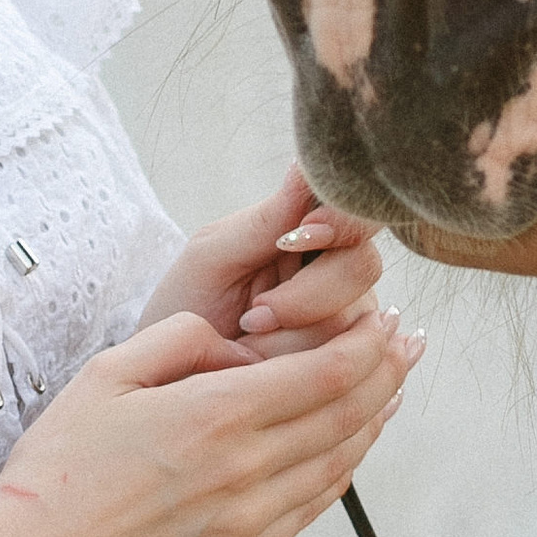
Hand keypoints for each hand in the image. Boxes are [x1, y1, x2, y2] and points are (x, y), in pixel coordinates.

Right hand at [0, 296, 421, 536]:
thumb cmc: (60, 460)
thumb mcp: (111, 371)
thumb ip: (183, 339)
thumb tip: (236, 341)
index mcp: (217, 415)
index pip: (326, 373)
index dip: (369, 344)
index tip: (387, 319)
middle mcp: (246, 471)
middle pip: (347, 415)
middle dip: (387, 372)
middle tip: (411, 342)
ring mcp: (249, 520)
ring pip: (339, 463)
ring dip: (375, 420)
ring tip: (394, 386)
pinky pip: (312, 506)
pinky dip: (342, 469)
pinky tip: (350, 447)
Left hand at [136, 166, 384, 358]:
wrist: (173, 370)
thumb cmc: (191, 303)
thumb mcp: (214, 257)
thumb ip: (265, 220)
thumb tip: (305, 165)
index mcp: (312, 227)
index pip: (357, 211)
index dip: (338, 223)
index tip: (294, 238)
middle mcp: (341, 269)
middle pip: (362, 268)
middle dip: (304, 299)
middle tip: (252, 315)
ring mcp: (351, 317)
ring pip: (355, 325)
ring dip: (291, 341)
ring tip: (248, 343)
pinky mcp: (347, 362)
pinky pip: (346, 367)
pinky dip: (296, 371)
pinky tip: (266, 365)